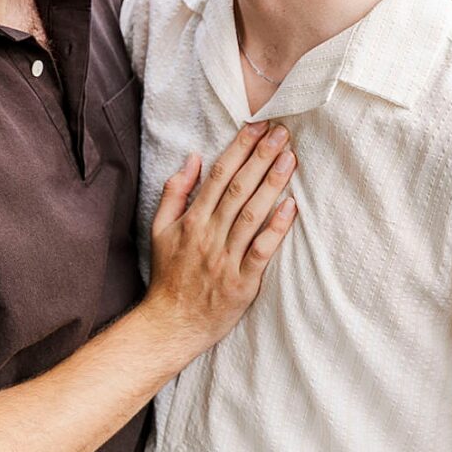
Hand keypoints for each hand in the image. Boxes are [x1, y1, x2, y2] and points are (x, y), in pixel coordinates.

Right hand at [146, 121, 297, 356]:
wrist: (171, 324)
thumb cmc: (169, 276)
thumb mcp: (160, 231)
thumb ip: (175, 193)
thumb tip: (193, 159)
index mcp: (192, 220)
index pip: (219, 176)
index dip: (240, 149)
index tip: (259, 127)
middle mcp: (209, 236)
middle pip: (238, 189)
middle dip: (261, 157)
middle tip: (282, 132)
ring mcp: (226, 259)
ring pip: (252, 214)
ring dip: (272, 184)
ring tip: (291, 158)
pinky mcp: (242, 283)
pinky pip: (261, 251)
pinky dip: (276, 229)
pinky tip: (291, 207)